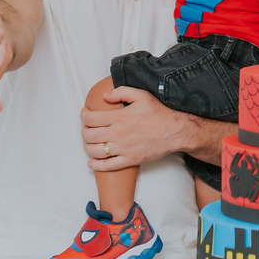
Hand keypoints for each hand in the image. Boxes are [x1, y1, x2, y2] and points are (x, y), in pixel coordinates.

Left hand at [81, 86, 213, 170]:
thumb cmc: (159, 113)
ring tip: (89, 143)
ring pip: (95, 151)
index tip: (85, 113)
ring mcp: (124, 149)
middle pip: (89, 135)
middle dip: (84, 131)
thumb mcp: (141, 96)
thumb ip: (121, 92)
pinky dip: (96, 165)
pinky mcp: (130, 160)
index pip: (91, 118)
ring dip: (87, 147)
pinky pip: (108, 166)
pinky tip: (91, 162)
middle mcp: (119, 134)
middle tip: (87, 128)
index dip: (84, 115)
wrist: (175, 132)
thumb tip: (105, 96)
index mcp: (120, 117)